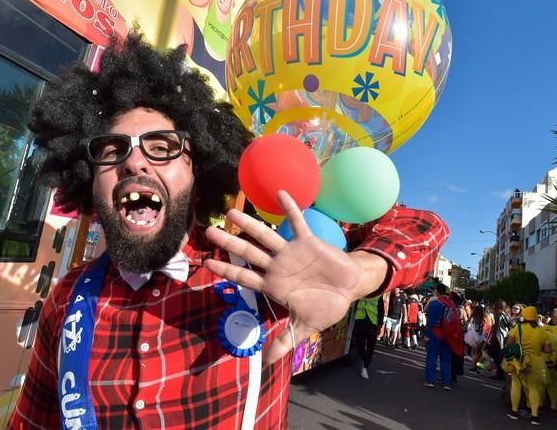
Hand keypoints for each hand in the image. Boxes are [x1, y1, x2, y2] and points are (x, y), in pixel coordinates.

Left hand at [204, 190, 362, 364]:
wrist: (349, 289)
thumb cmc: (325, 306)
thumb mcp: (304, 328)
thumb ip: (284, 341)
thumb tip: (267, 364)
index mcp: (273, 285)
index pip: (244, 277)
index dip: (226, 270)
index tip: (206, 263)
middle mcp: (277, 266)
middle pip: (248, 253)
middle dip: (229, 243)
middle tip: (209, 232)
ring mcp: (291, 253)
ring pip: (266, 236)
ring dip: (250, 224)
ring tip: (231, 212)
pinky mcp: (308, 242)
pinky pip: (297, 223)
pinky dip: (289, 209)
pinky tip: (279, 193)